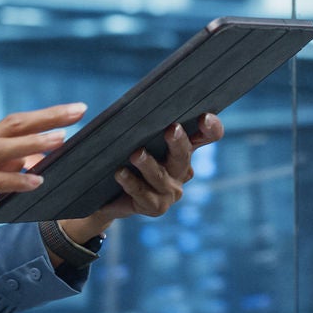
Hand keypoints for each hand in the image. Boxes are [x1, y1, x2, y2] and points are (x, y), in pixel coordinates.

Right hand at [0, 102, 82, 278]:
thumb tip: (23, 159)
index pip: (6, 127)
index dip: (38, 126)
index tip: (63, 123)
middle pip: (12, 125)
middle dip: (49, 116)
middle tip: (78, 109)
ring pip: (5, 148)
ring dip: (37, 142)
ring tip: (63, 139)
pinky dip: (17, 181)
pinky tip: (36, 182)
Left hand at [85, 112, 224, 226]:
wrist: (108, 195)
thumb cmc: (121, 156)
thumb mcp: (129, 135)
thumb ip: (130, 121)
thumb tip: (102, 106)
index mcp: (183, 146)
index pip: (208, 135)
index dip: (210, 127)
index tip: (203, 117)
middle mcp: (181, 168)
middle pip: (184, 154)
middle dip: (179, 142)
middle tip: (172, 129)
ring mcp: (170, 190)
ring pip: (161, 176)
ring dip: (148, 164)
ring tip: (136, 154)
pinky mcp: (155, 206)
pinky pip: (143, 193)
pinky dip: (131, 182)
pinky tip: (120, 173)